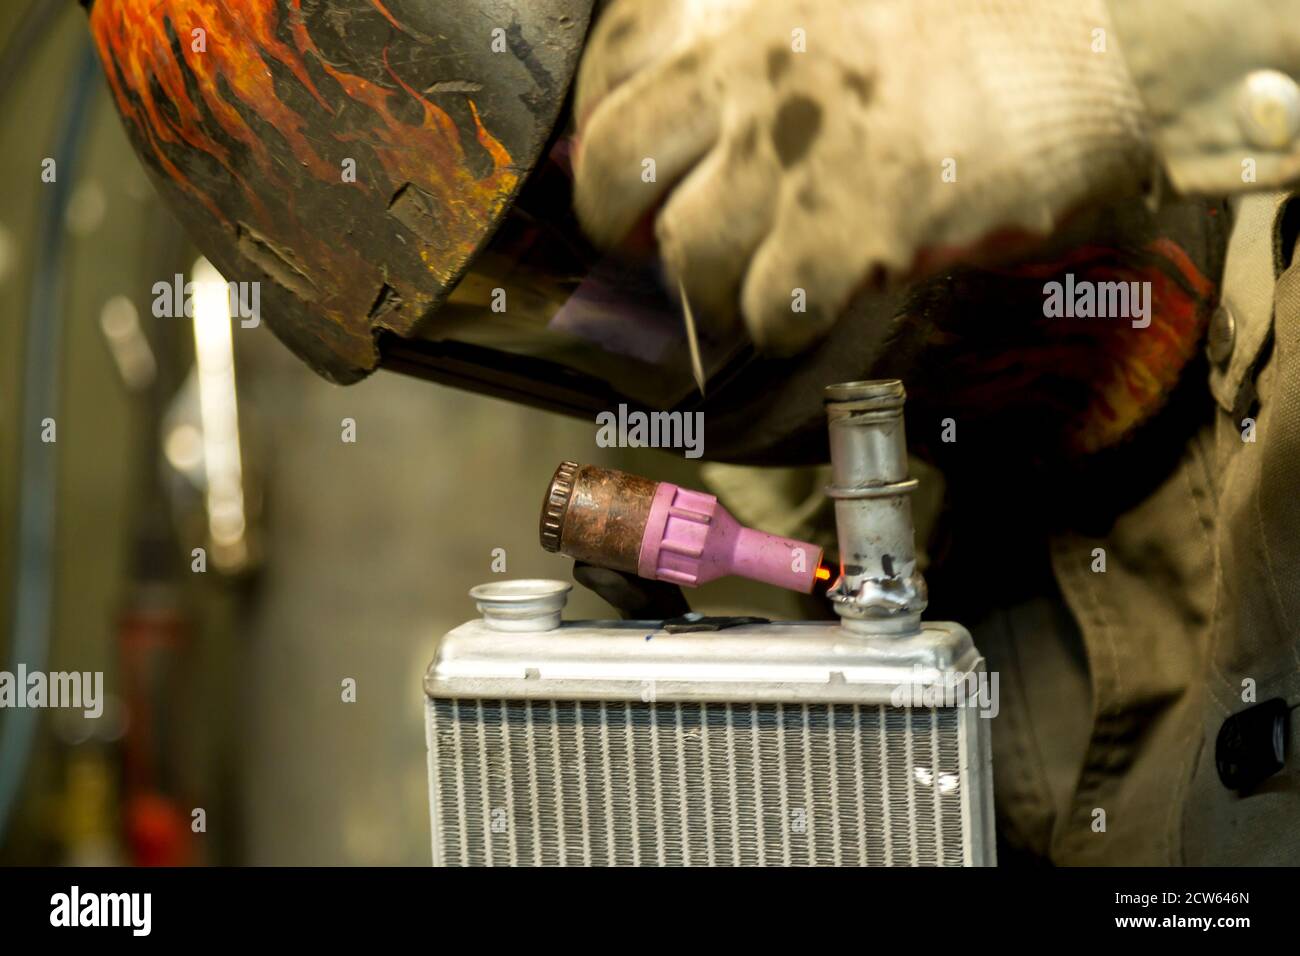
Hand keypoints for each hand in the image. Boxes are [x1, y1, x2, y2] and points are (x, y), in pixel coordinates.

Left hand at [573, 0, 1152, 353]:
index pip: (611, 71)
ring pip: (687, 258)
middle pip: (611, 169)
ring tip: (751, 277)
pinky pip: (770, 313)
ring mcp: (797, 161)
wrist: (1105, 33)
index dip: (604, 123)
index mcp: (740, 1)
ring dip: (709, 284)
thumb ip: (763, 24)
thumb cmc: (982, 4)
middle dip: (618, 220)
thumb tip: (705, 84)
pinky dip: (779, 322)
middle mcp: (748, 77)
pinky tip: (815, 296)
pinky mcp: (855, 234)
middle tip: (655, 235)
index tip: (635, 159)